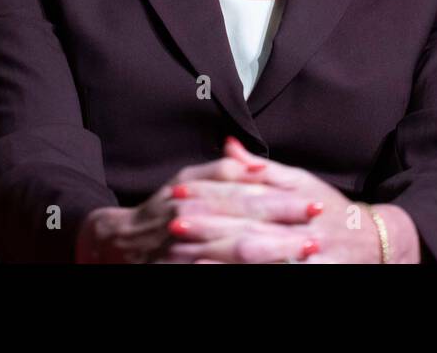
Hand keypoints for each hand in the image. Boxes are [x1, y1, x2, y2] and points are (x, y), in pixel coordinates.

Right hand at [74, 148, 318, 263]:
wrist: (118, 246)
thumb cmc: (160, 209)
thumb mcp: (187, 179)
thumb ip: (224, 171)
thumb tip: (257, 163)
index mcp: (193, 196)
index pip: (246, 198)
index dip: (281, 202)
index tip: (312, 204)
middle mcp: (189, 225)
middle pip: (245, 229)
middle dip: (285, 232)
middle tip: (318, 234)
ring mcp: (187, 255)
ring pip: (236, 255)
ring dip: (273, 255)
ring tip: (305, 254)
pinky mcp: (187, 273)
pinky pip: (221, 272)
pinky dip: (249, 271)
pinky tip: (273, 269)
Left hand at [152, 137, 384, 263]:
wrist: (374, 243)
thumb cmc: (331, 210)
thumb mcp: (300, 182)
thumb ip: (262, 169)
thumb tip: (228, 143)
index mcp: (294, 198)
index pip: (246, 195)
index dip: (211, 195)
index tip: (179, 193)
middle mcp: (300, 226)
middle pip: (248, 226)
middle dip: (210, 226)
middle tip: (174, 224)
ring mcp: (304, 255)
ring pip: (259, 255)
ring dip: (221, 255)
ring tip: (186, 254)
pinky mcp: (308, 275)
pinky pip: (275, 276)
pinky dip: (245, 276)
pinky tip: (215, 272)